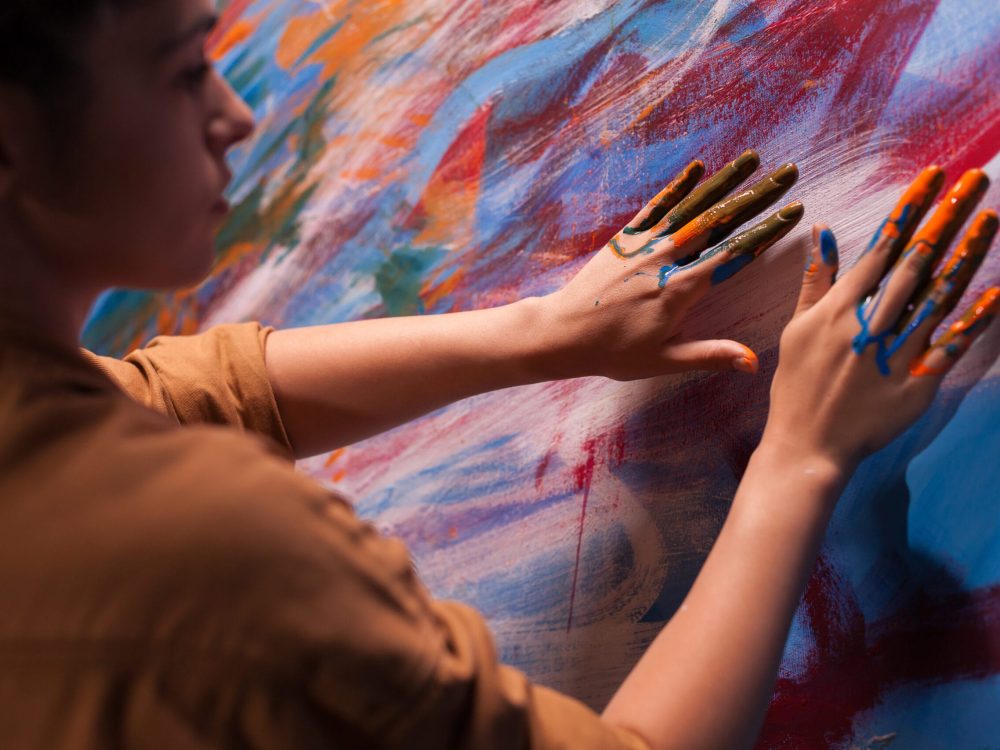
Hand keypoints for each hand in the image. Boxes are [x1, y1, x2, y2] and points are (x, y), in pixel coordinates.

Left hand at [541, 150, 801, 379]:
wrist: (562, 333)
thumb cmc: (611, 352)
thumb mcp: (663, 361)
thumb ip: (709, 355)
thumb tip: (753, 362)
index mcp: (680, 289)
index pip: (734, 253)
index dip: (767, 230)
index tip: (794, 211)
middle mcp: (666, 259)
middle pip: (720, 221)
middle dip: (758, 196)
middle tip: (789, 173)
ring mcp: (645, 246)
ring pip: (692, 207)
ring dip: (724, 181)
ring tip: (753, 158)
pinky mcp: (625, 240)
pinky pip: (656, 207)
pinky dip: (677, 187)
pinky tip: (697, 167)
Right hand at [764, 165, 998, 469]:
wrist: (807, 445)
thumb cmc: (796, 386)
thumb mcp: (795, 329)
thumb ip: (815, 281)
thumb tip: (822, 232)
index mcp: (838, 308)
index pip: (880, 247)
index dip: (909, 209)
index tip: (932, 177)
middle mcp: (869, 324)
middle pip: (914, 262)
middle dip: (945, 217)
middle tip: (973, 182)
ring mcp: (895, 353)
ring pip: (938, 295)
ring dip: (967, 255)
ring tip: (990, 219)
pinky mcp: (916, 382)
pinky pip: (951, 346)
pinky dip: (975, 319)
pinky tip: (998, 292)